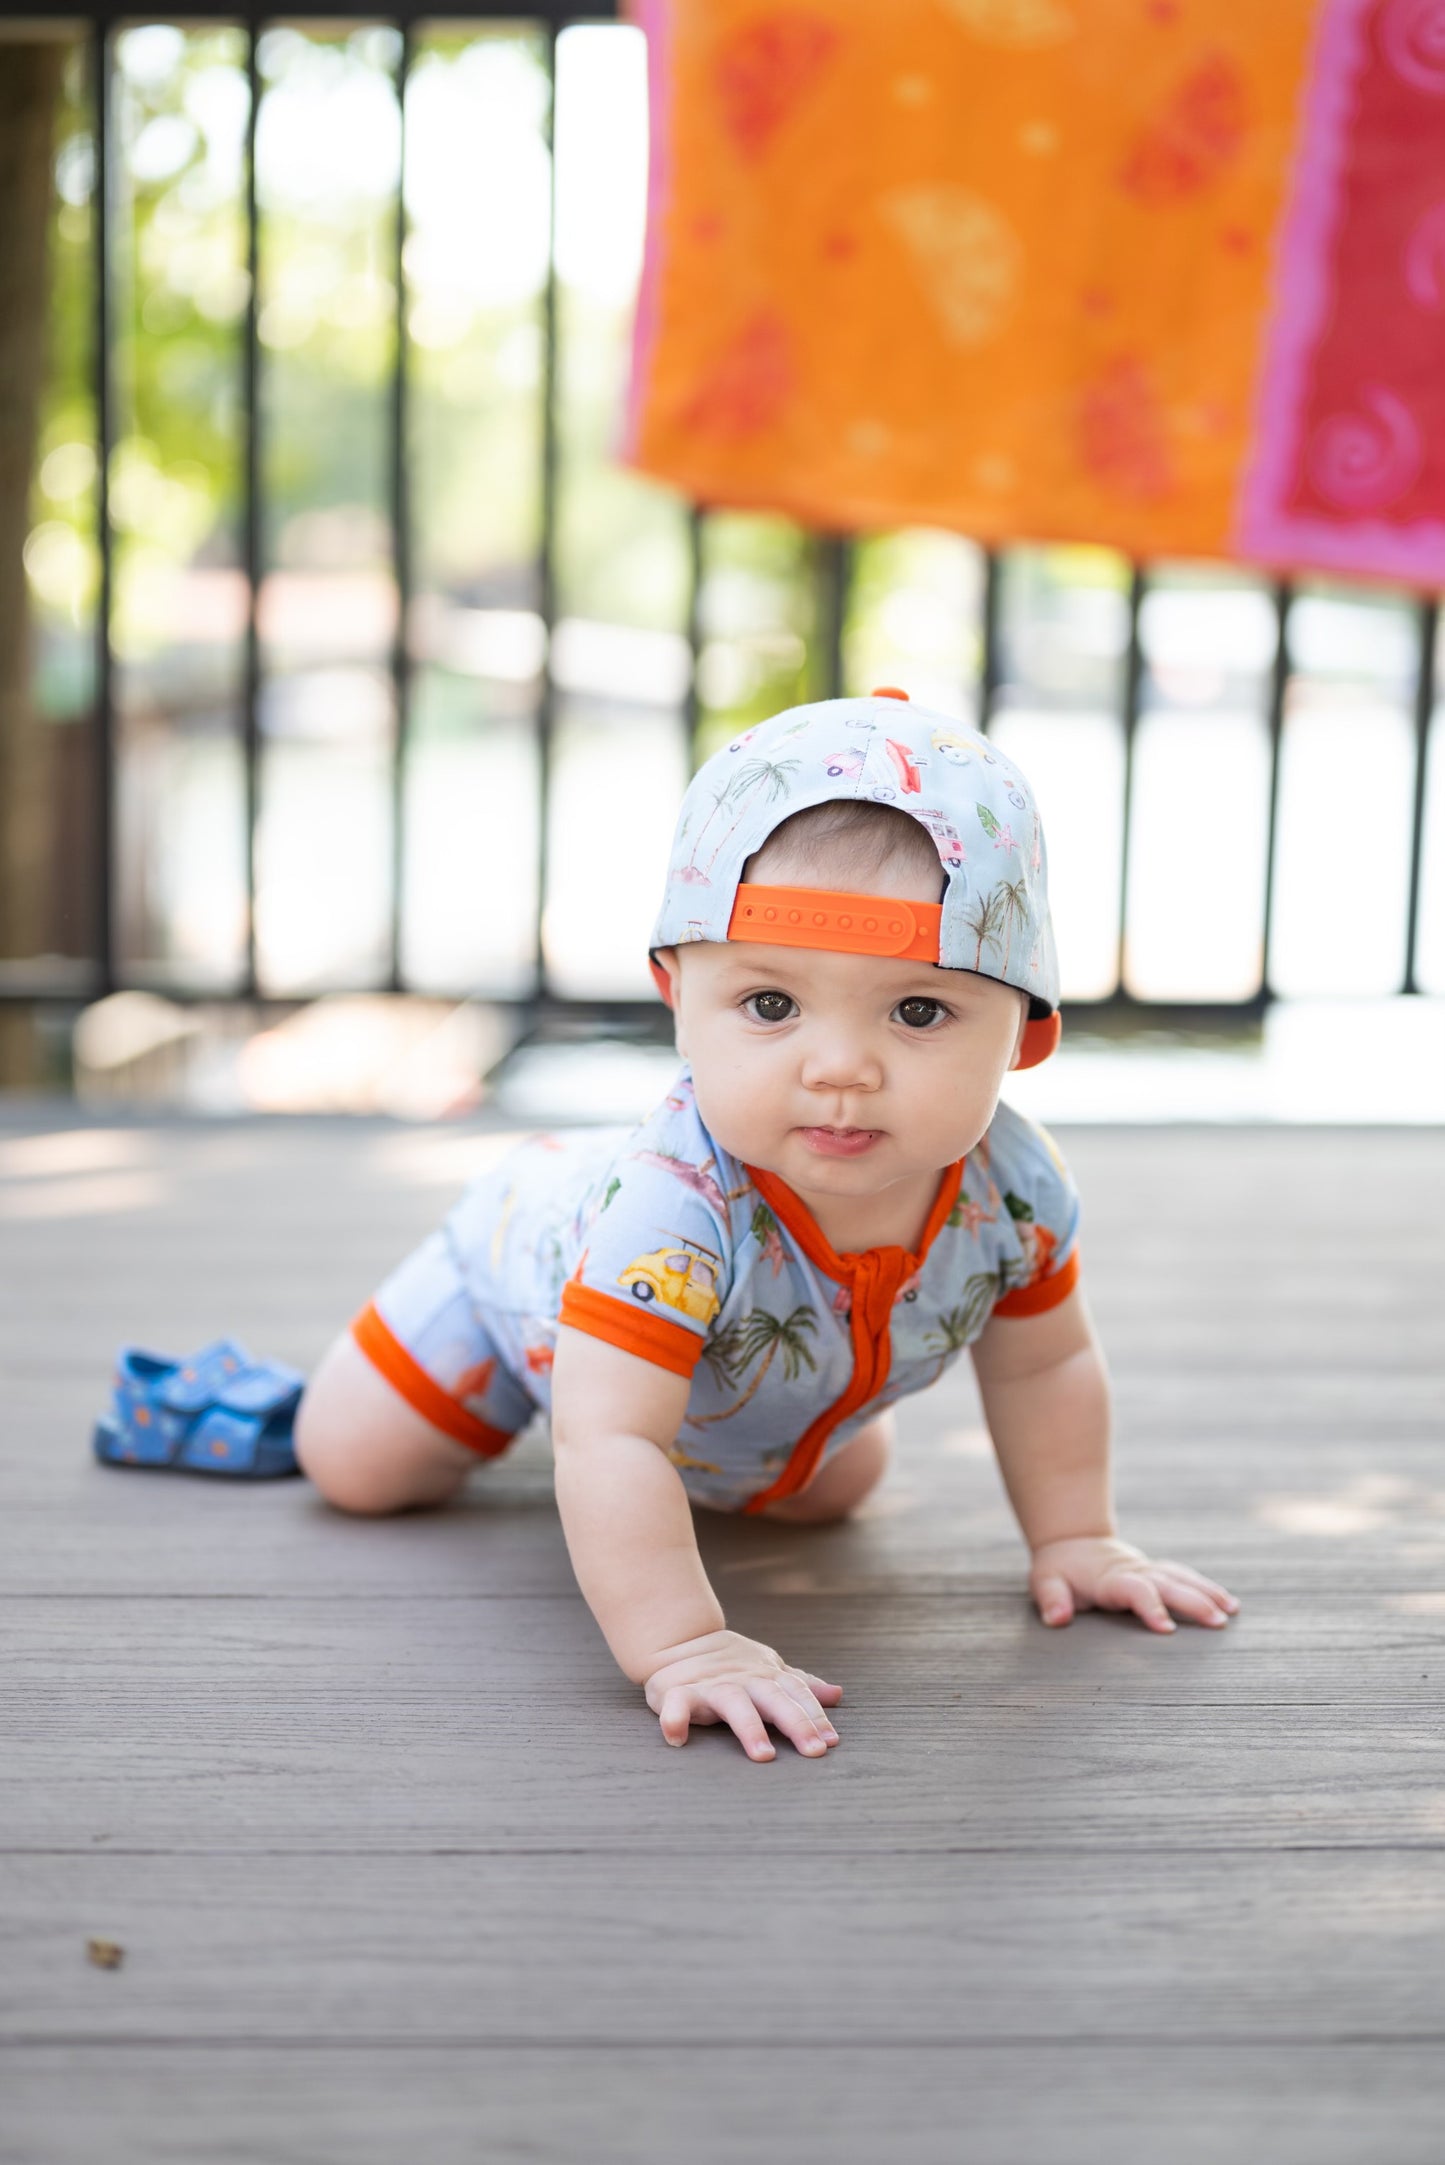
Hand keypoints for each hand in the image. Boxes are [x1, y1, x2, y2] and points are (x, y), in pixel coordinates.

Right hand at [644, 1629, 841, 1761]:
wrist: (678, 1639)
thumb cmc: (731, 1664)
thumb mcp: (767, 1670)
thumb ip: (799, 1685)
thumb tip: (837, 1694)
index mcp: (765, 1675)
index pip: (796, 1693)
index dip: (815, 1715)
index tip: (831, 1741)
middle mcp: (742, 1678)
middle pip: (772, 1698)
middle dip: (795, 1722)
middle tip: (814, 1750)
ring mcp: (710, 1684)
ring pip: (733, 1702)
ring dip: (749, 1727)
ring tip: (764, 1754)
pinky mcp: (676, 1691)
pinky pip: (675, 1704)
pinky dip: (675, 1718)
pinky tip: (677, 1737)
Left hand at [1030, 1535, 1239, 1633]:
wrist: (1072, 1543)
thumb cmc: (1059, 1568)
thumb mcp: (1045, 1582)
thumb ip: (1051, 1600)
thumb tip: (1057, 1618)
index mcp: (1110, 1578)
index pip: (1135, 1591)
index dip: (1151, 1607)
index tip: (1169, 1630)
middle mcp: (1135, 1572)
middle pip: (1169, 1584)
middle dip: (1194, 1602)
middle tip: (1218, 1622)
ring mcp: (1148, 1570)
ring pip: (1183, 1578)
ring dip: (1208, 1593)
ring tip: (1231, 1612)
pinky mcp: (1157, 1573)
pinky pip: (1186, 1578)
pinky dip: (1207, 1588)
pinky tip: (1228, 1603)